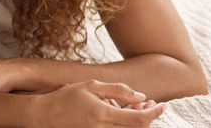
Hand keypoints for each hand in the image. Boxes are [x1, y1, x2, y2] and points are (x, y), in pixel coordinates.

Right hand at [30, 81, 165, 127]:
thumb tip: (141, 96)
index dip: (155, 113)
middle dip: (149, 115)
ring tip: (134, 106)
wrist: (47, 115)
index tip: (163, 104)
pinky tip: (123, 113)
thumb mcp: (91, 86)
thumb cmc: (67, 98)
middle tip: (150, 103)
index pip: (140, 120)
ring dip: (138, 120)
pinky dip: (127, 124)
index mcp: (103, 115)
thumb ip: (118, 90)